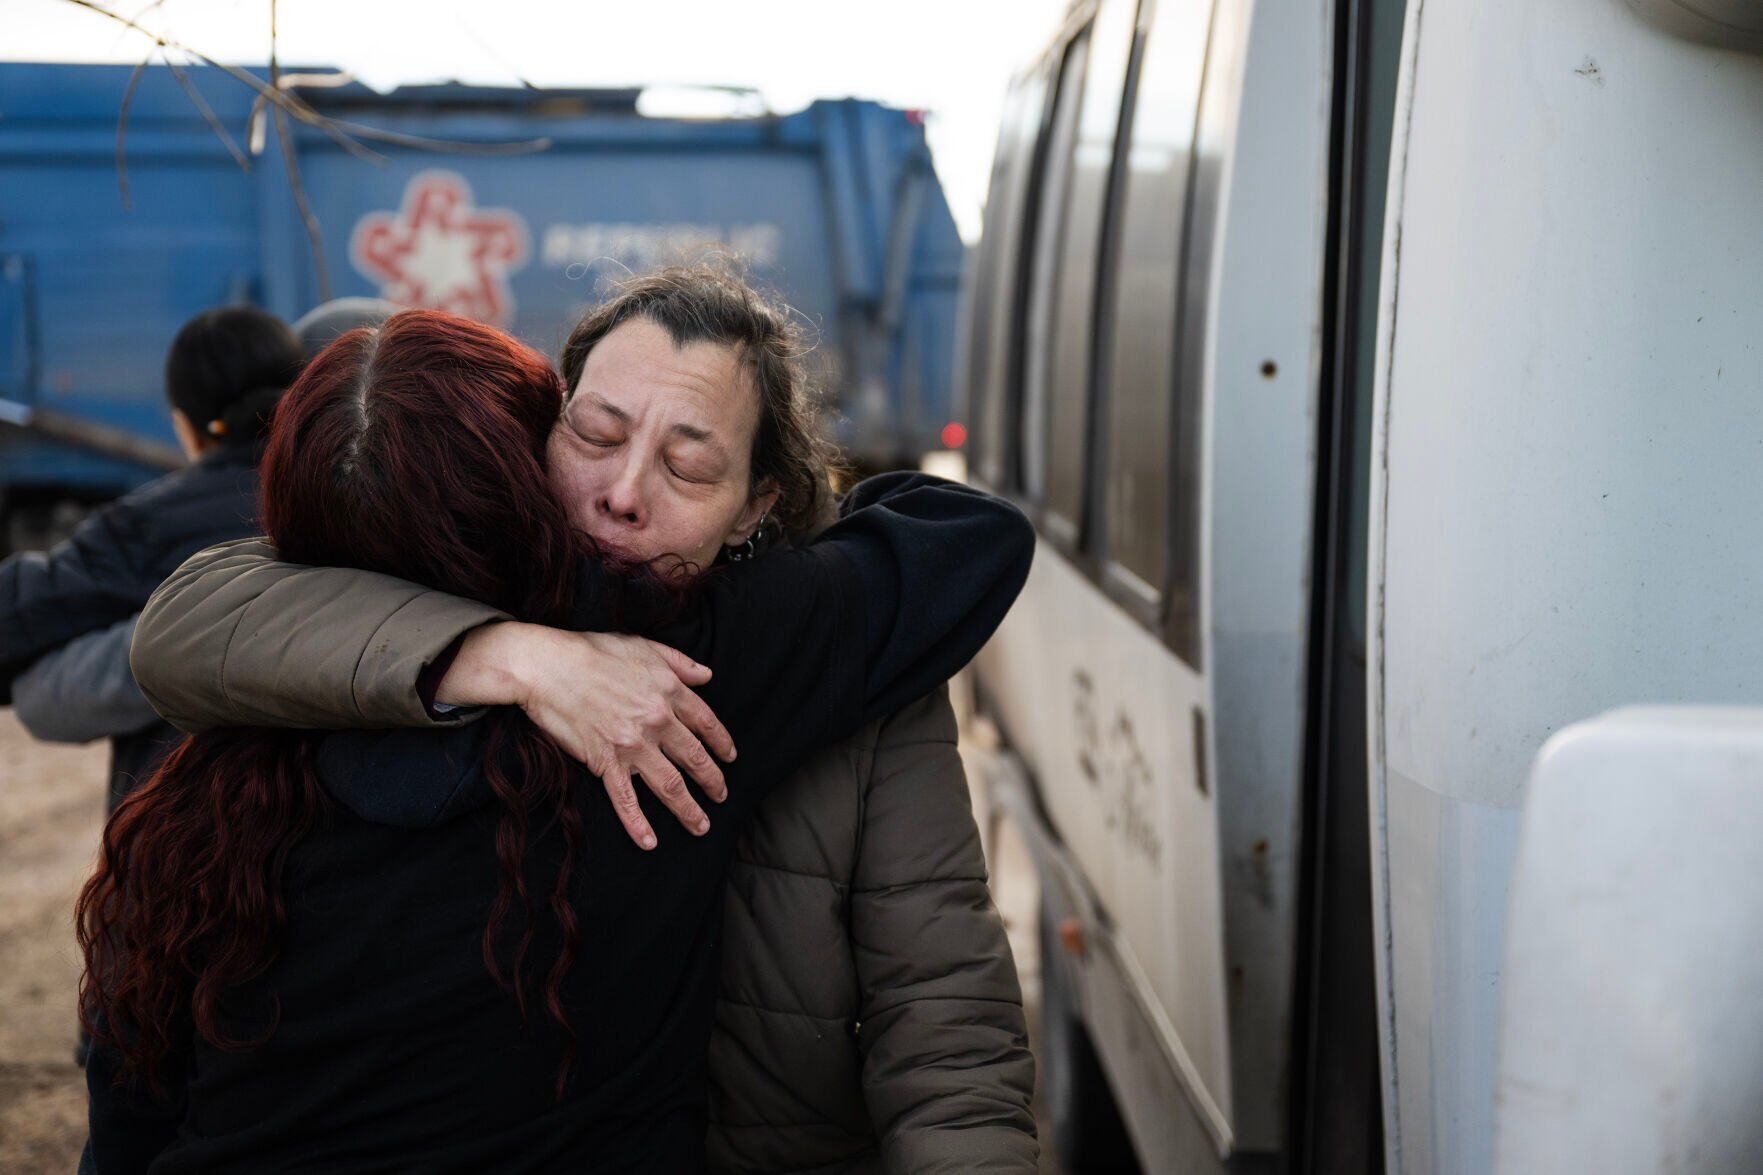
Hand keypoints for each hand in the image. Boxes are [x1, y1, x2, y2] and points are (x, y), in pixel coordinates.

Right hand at [439, 623, 736, 848]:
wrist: (547, 667)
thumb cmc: (592, 651)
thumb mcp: (643, 646)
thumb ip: (679, 662)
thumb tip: (707, 675)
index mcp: (669, 692)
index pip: (706, 723)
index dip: (721, 742)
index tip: (730, 757)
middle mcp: (657, 721)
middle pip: (694, 758)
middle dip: (712, 780)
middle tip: (721, 795)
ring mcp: (632, 745)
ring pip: (671, 785)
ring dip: (689, 809)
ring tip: (701, 825)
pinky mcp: (605, 762)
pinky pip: (626, 800)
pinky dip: (638, 824)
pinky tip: (649, 842)